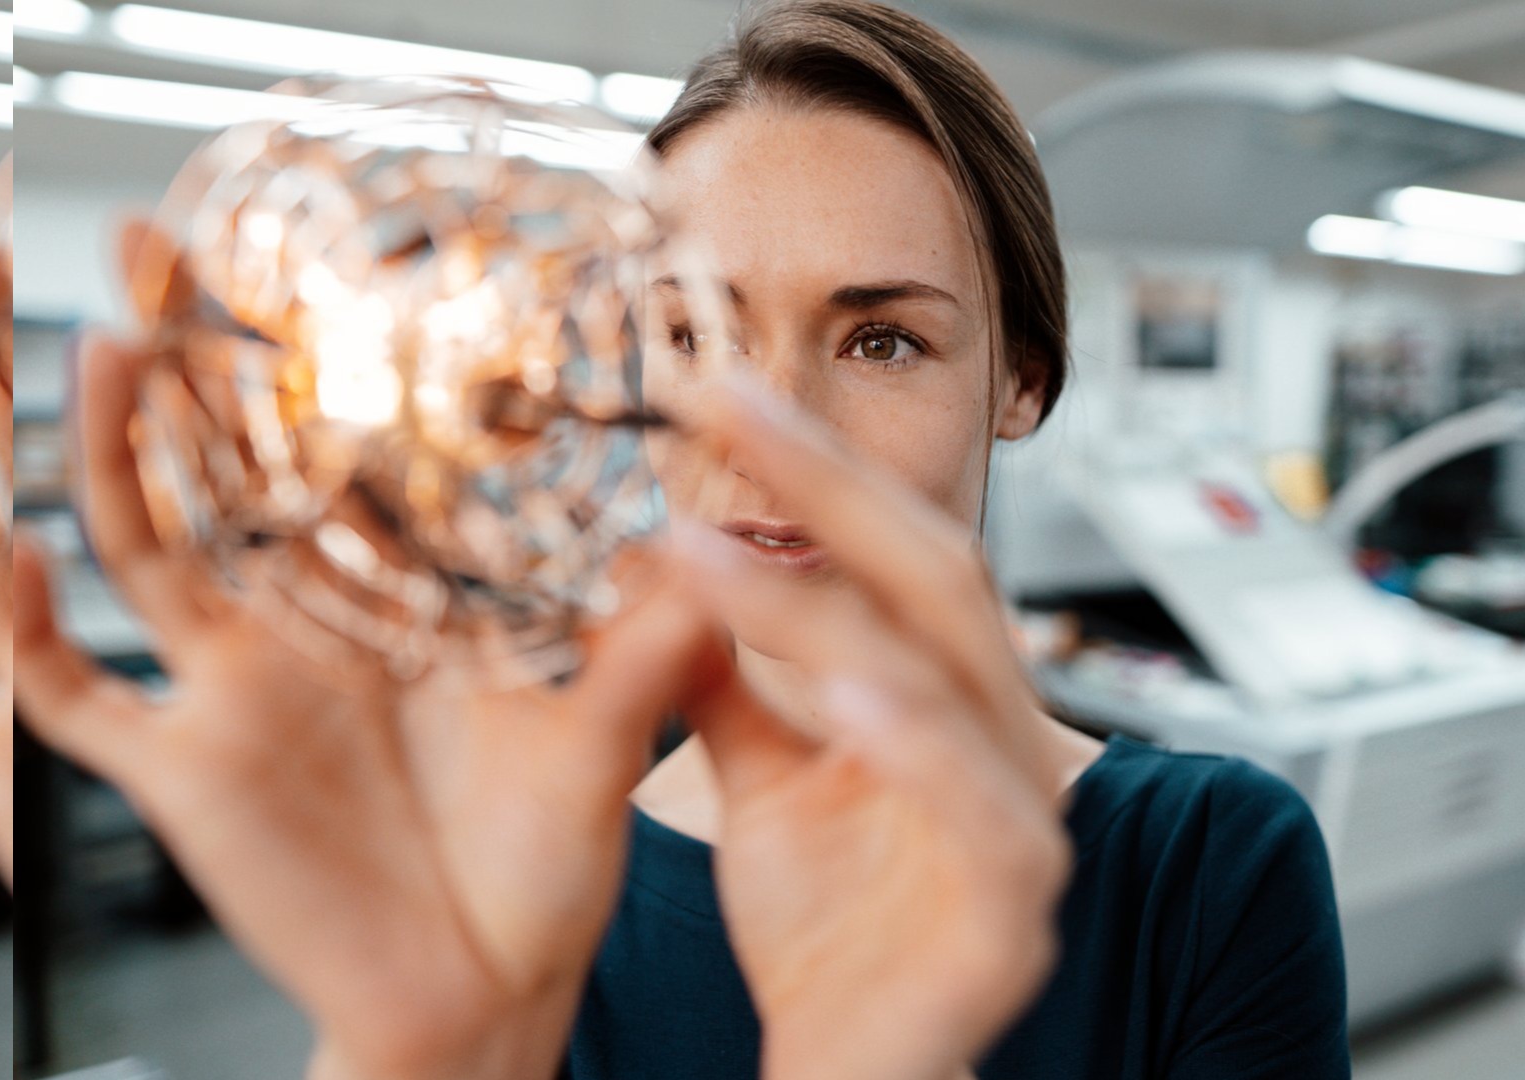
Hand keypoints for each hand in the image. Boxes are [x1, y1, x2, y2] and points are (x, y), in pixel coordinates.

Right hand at [14, 316, 719, 1079]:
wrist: (484, 999)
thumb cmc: (543, 869)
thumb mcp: (603, 742)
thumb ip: (645, 650)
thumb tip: (712, 550)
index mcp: (385, 598)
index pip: (326, 442)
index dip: (298, 347)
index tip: (279, 246)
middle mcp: (293, 628)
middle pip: (211, 463)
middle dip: (175, 355)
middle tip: (142, 240)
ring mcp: (228, 695)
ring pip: (137, 546)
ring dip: (108, 451)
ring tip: (96, 344)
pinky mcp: (183, 779)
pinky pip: (82, 702)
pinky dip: (38, 637)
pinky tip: (13, 558)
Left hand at [665, 374, 1071, 1079]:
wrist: (851, 1064)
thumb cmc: (823, 925)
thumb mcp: (761, 777)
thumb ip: (725, 681)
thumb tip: (664, 575)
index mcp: (944, 693)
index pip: (885, 548)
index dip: (808, 463)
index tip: (709, 387)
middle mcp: (998, 736)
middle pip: (930, 574)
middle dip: (827, 485)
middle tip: (722, 403)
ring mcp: (1021, 820)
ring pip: (951, 679)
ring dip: (834, 611)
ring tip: (721, 555)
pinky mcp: (1017, 912)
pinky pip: (980, 813)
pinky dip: (914, 747)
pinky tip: (843, 699)